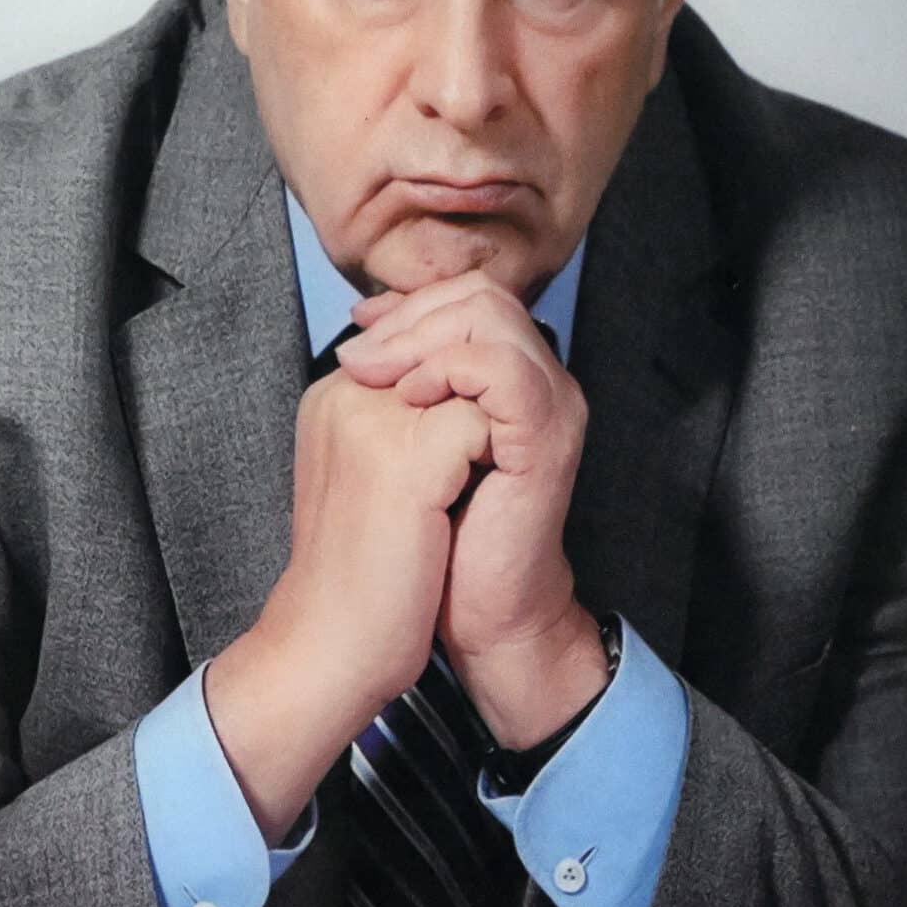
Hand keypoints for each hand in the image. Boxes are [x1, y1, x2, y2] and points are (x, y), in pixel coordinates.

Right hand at [203, 373, 490, 836]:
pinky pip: (483, 420)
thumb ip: (406, 424)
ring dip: (488, 426)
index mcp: (334, 396)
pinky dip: (492, 458)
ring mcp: (374, 421)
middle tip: (473, 468)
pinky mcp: (408, 459)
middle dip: (483, 394)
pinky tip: (464, 505)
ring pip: (473, 377)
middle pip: (453, 347)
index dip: (465, 382)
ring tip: (464, 487)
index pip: (426, 342)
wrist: (331, 647)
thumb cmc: (359, 574)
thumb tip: (469, 393)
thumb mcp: (376, 480)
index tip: (461, 449)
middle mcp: (347, 394)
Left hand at [336, 271, 608, 748]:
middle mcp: (540, 381)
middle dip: (410, 313)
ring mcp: (550, 406)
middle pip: (481, 292)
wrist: (481, 614)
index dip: (407, 302)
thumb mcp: (408, 443)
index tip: (357, 326)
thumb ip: (402, 384)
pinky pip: (503, 369)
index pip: (466, 294)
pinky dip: (448, 370)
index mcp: (511, 378)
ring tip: (378, 375)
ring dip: (422, 335)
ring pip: (493, 315)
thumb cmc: (442, 539)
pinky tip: (409, 398)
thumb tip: (362, 328)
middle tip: (358, 355)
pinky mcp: (545, 438)